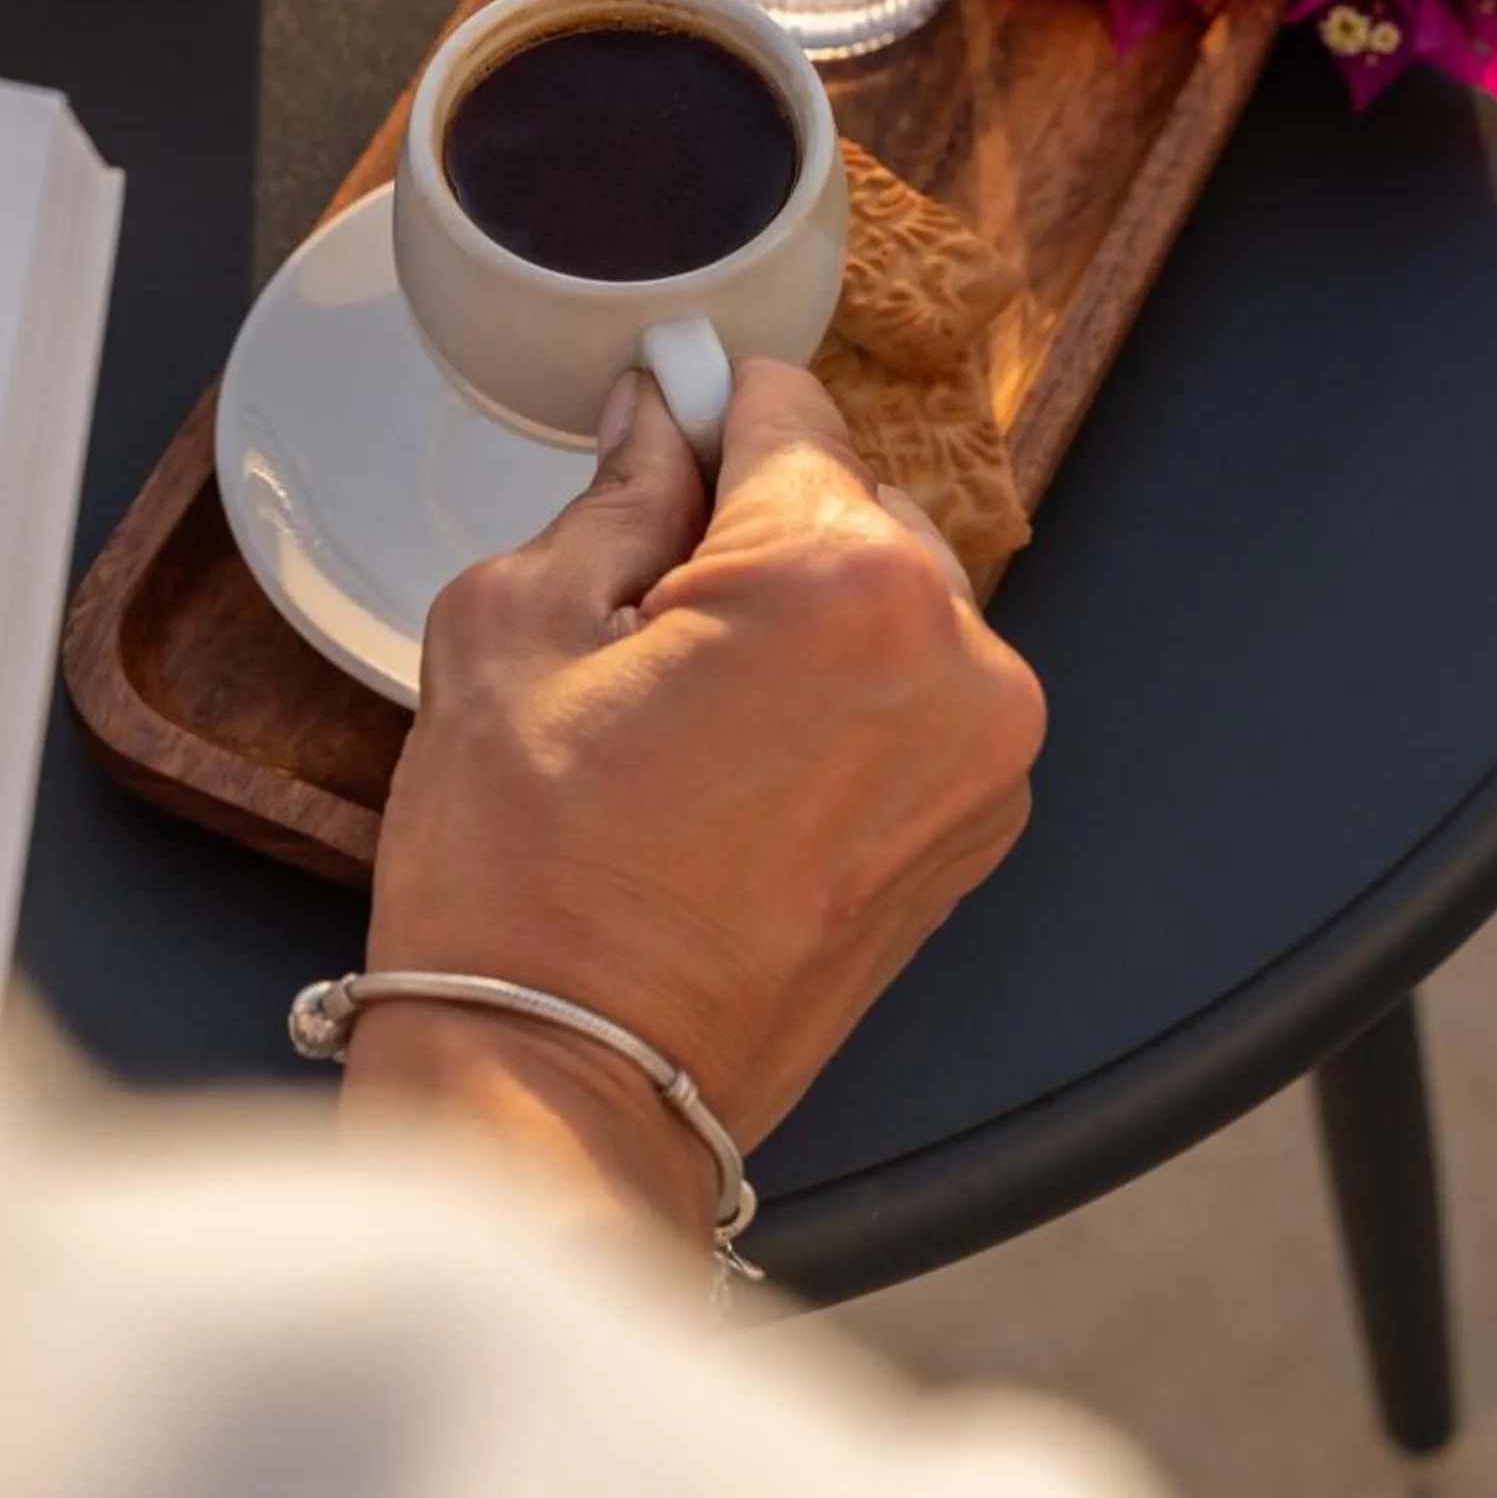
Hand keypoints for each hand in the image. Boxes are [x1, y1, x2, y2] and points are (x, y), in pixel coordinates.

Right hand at [345, 361, 1045, 1242]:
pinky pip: (912, 701)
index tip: (649, 435)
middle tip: (637, 622)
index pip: (783, 406)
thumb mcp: (515, 625)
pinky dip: (839, 706)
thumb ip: (616, 490)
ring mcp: (981, 758)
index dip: (694, 412)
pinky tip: (735, 773)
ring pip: (884, 603)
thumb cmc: (526, 882)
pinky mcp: (973, 834)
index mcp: (847, 579)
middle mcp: (956, 658)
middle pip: (845, 503)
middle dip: (749, 530)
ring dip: (801, 619)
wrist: (570, 1091)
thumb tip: (662, 416)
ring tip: (683, 717)